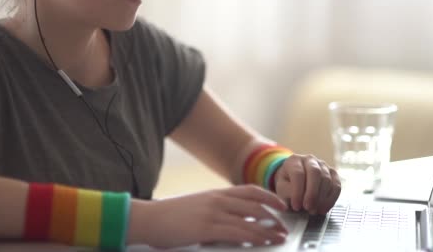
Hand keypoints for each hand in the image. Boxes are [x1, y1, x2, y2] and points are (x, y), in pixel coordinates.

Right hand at [129, 185, 288, 248]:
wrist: (149, 218)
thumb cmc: (169, 216)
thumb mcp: (197, 207)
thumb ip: (215, 211)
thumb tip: (233, 223)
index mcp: (215, 194)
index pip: (249, 190)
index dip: (268, 196)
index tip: (280, 204)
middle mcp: (217, 200)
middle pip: (254, 204)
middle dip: (273, 216)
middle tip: (284, 226)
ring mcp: (213, 212)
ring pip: (250, 218)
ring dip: (268, 228)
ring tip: (279, 236)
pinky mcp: (206, 227)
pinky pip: (237, 232)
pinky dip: (254, 236)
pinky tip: (262, 242)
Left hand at [274, 154, 340, 214]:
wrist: (294, 181)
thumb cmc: (287, 185)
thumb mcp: (281, 189)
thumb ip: (286, 194)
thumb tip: (290, 203)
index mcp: (294, 160)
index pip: (298, 173)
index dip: (297, 191)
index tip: (296, 206)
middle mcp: (310, 160)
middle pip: (315, 173)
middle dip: (312, 193)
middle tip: (308, 208)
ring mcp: (323, 165)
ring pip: (327, 179)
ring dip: (321, 198)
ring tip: (314, 211)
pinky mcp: (333, 173)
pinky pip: (336, 185)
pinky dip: (331, 199)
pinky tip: (323, 208)